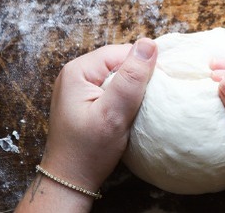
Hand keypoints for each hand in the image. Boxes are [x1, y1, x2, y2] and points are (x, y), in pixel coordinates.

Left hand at [16, 38, 156, 211]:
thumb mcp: (114, 113)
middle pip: (119, 62)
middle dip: (137, 79)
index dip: (142, 67)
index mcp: (78, 70)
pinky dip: (124, 98)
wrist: (69, 181)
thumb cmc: (88, 151)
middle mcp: (76, 74)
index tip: (155, 90)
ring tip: (136, 109)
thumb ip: (131, 78)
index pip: (121, 52)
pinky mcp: (85, 100)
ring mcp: (79, 87)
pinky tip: (128, 113)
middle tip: (146, 103)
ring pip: (118, 76)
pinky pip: (112, 88)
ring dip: (131, 90)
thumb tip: (149, 43)